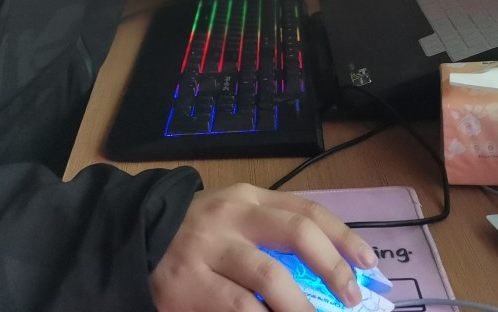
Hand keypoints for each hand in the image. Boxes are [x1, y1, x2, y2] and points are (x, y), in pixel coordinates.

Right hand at [149, 183, 377, 311]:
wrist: (127, 235)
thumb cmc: (192, 233)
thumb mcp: (231, 219)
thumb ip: (270, 234)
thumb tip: (326, 272)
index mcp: (249, 197)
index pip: (307, 210)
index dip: (344, 237)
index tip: (370, 263)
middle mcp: (232, 215)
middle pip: (296, 233)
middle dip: (332, 266)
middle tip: (351, 297)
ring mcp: (209, 248)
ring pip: (268, 276)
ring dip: (299, 306)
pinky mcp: (187, 283)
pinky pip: (237, 308)